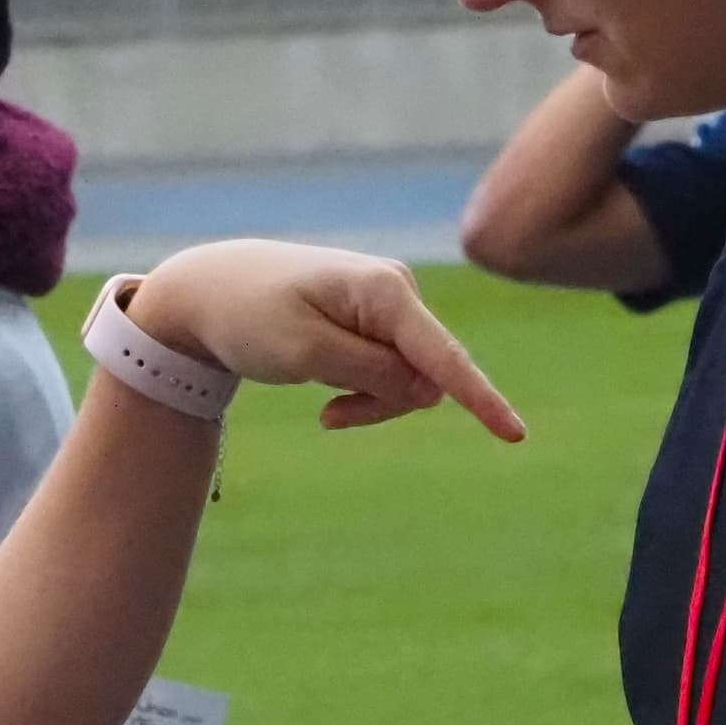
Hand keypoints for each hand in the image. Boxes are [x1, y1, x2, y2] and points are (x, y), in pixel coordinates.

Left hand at [125, 242, 527, 441]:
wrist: (211, 290)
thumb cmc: (250, 318)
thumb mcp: (305, 355)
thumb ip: (371, 373)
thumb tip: (428, 389)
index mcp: (384, 291)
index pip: (443, 354)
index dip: (479, 398)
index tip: (514, 434)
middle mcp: (398, 290)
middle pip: (426, 376)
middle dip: (385, 407)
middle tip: (328, 417)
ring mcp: (390, 306)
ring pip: (409, 381)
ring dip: (371, 404)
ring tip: (324, 408)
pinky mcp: (379, 321)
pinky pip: (392, 374)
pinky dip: (364, 395)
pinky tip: (329, 401)